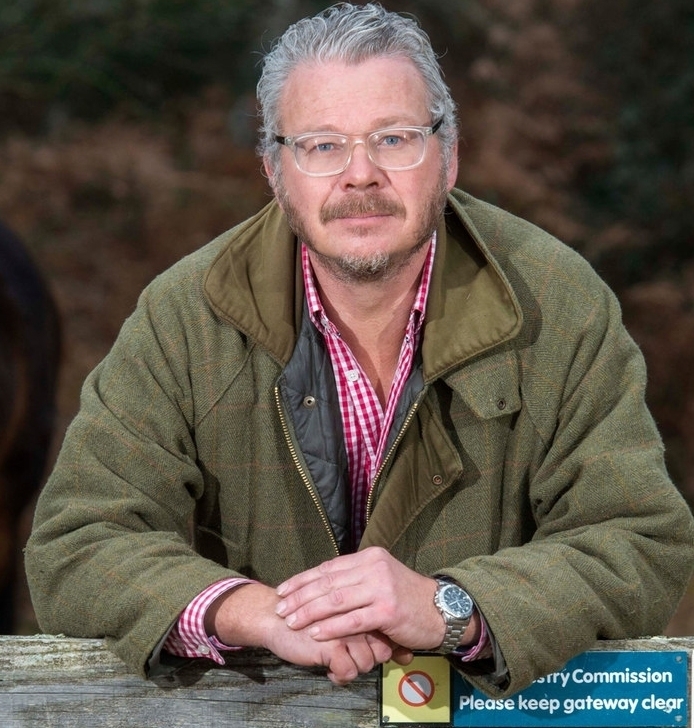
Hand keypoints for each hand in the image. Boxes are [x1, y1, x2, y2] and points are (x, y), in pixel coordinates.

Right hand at [206, 582, 398, 684]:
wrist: (275, 616)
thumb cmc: (313, 618)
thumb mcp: (345, 620)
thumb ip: (372, 631)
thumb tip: (408, 654)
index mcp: (363, 600)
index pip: (387, 635)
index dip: (380, 650)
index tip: (366, 652)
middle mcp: (359, 611)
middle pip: (381, 652)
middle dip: (367, 662)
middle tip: (348, 658)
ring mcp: (347, 626)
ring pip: (366, 664)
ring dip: (352, 669)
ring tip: (336, 662)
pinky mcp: (332, 643)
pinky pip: (348, 672)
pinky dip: (338, 676)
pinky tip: (327, 668)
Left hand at [274, 546, 446, 650]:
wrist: (441, 610)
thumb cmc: (407, 597)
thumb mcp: (381, 578)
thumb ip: (356, 579)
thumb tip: (323, 584)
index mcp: (369, 557)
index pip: (328, 567)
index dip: (302, 579)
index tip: (282, 590)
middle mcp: (374, 567)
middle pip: (328, 582)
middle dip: (300, 596)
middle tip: (280, 608)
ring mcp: (381, 587)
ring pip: (336, 600)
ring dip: (309, 611)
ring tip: (291, 620)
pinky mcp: (387, 610)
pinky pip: (352, 620)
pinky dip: (331, 627)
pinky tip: (315, 633)